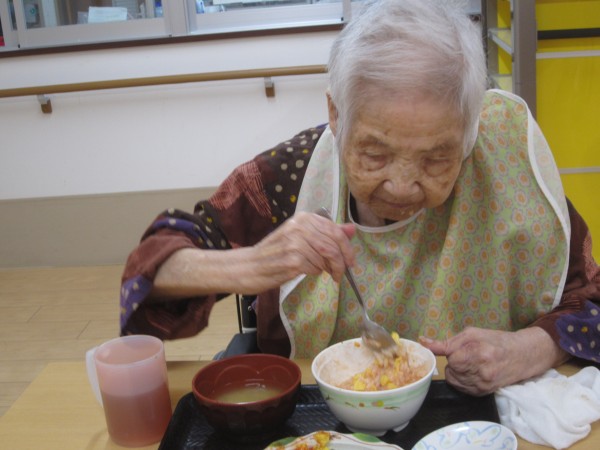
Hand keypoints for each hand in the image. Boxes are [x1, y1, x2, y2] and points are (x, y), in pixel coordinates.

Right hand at [248, 211, 355, 290]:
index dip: (347, 248)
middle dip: (341, 263)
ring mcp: (295, 243)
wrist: (249, 266)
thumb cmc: (276, 251)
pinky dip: (315, 272)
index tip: (350, 260)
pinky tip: (306, 271)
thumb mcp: (301, 236)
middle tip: (340, 273)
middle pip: (333, 246)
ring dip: (328, 269)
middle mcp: (300, 227)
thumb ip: (326, 232)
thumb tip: (352, 229)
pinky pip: (316, 268)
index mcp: (304, 218)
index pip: (335, 231)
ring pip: (327, 259)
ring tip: (320, 272)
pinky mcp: (293, 260)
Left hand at [419, 326, 567, 395]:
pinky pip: (461, 387)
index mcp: (477, 352)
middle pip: (451, 369)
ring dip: (457, 371)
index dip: (450, 352)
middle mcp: (480, 370)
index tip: (453, 349)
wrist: (522, 356)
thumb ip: (447, 341)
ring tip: (472, 363)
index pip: (449, 357)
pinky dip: (462, 380)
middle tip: (467, 355)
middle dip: (455, 361)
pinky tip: (473, 372)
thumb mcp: (472, 334)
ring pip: (453, 379)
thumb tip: (423, 342)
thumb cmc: (495, 340)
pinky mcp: (483, 393)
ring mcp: (482, 384)